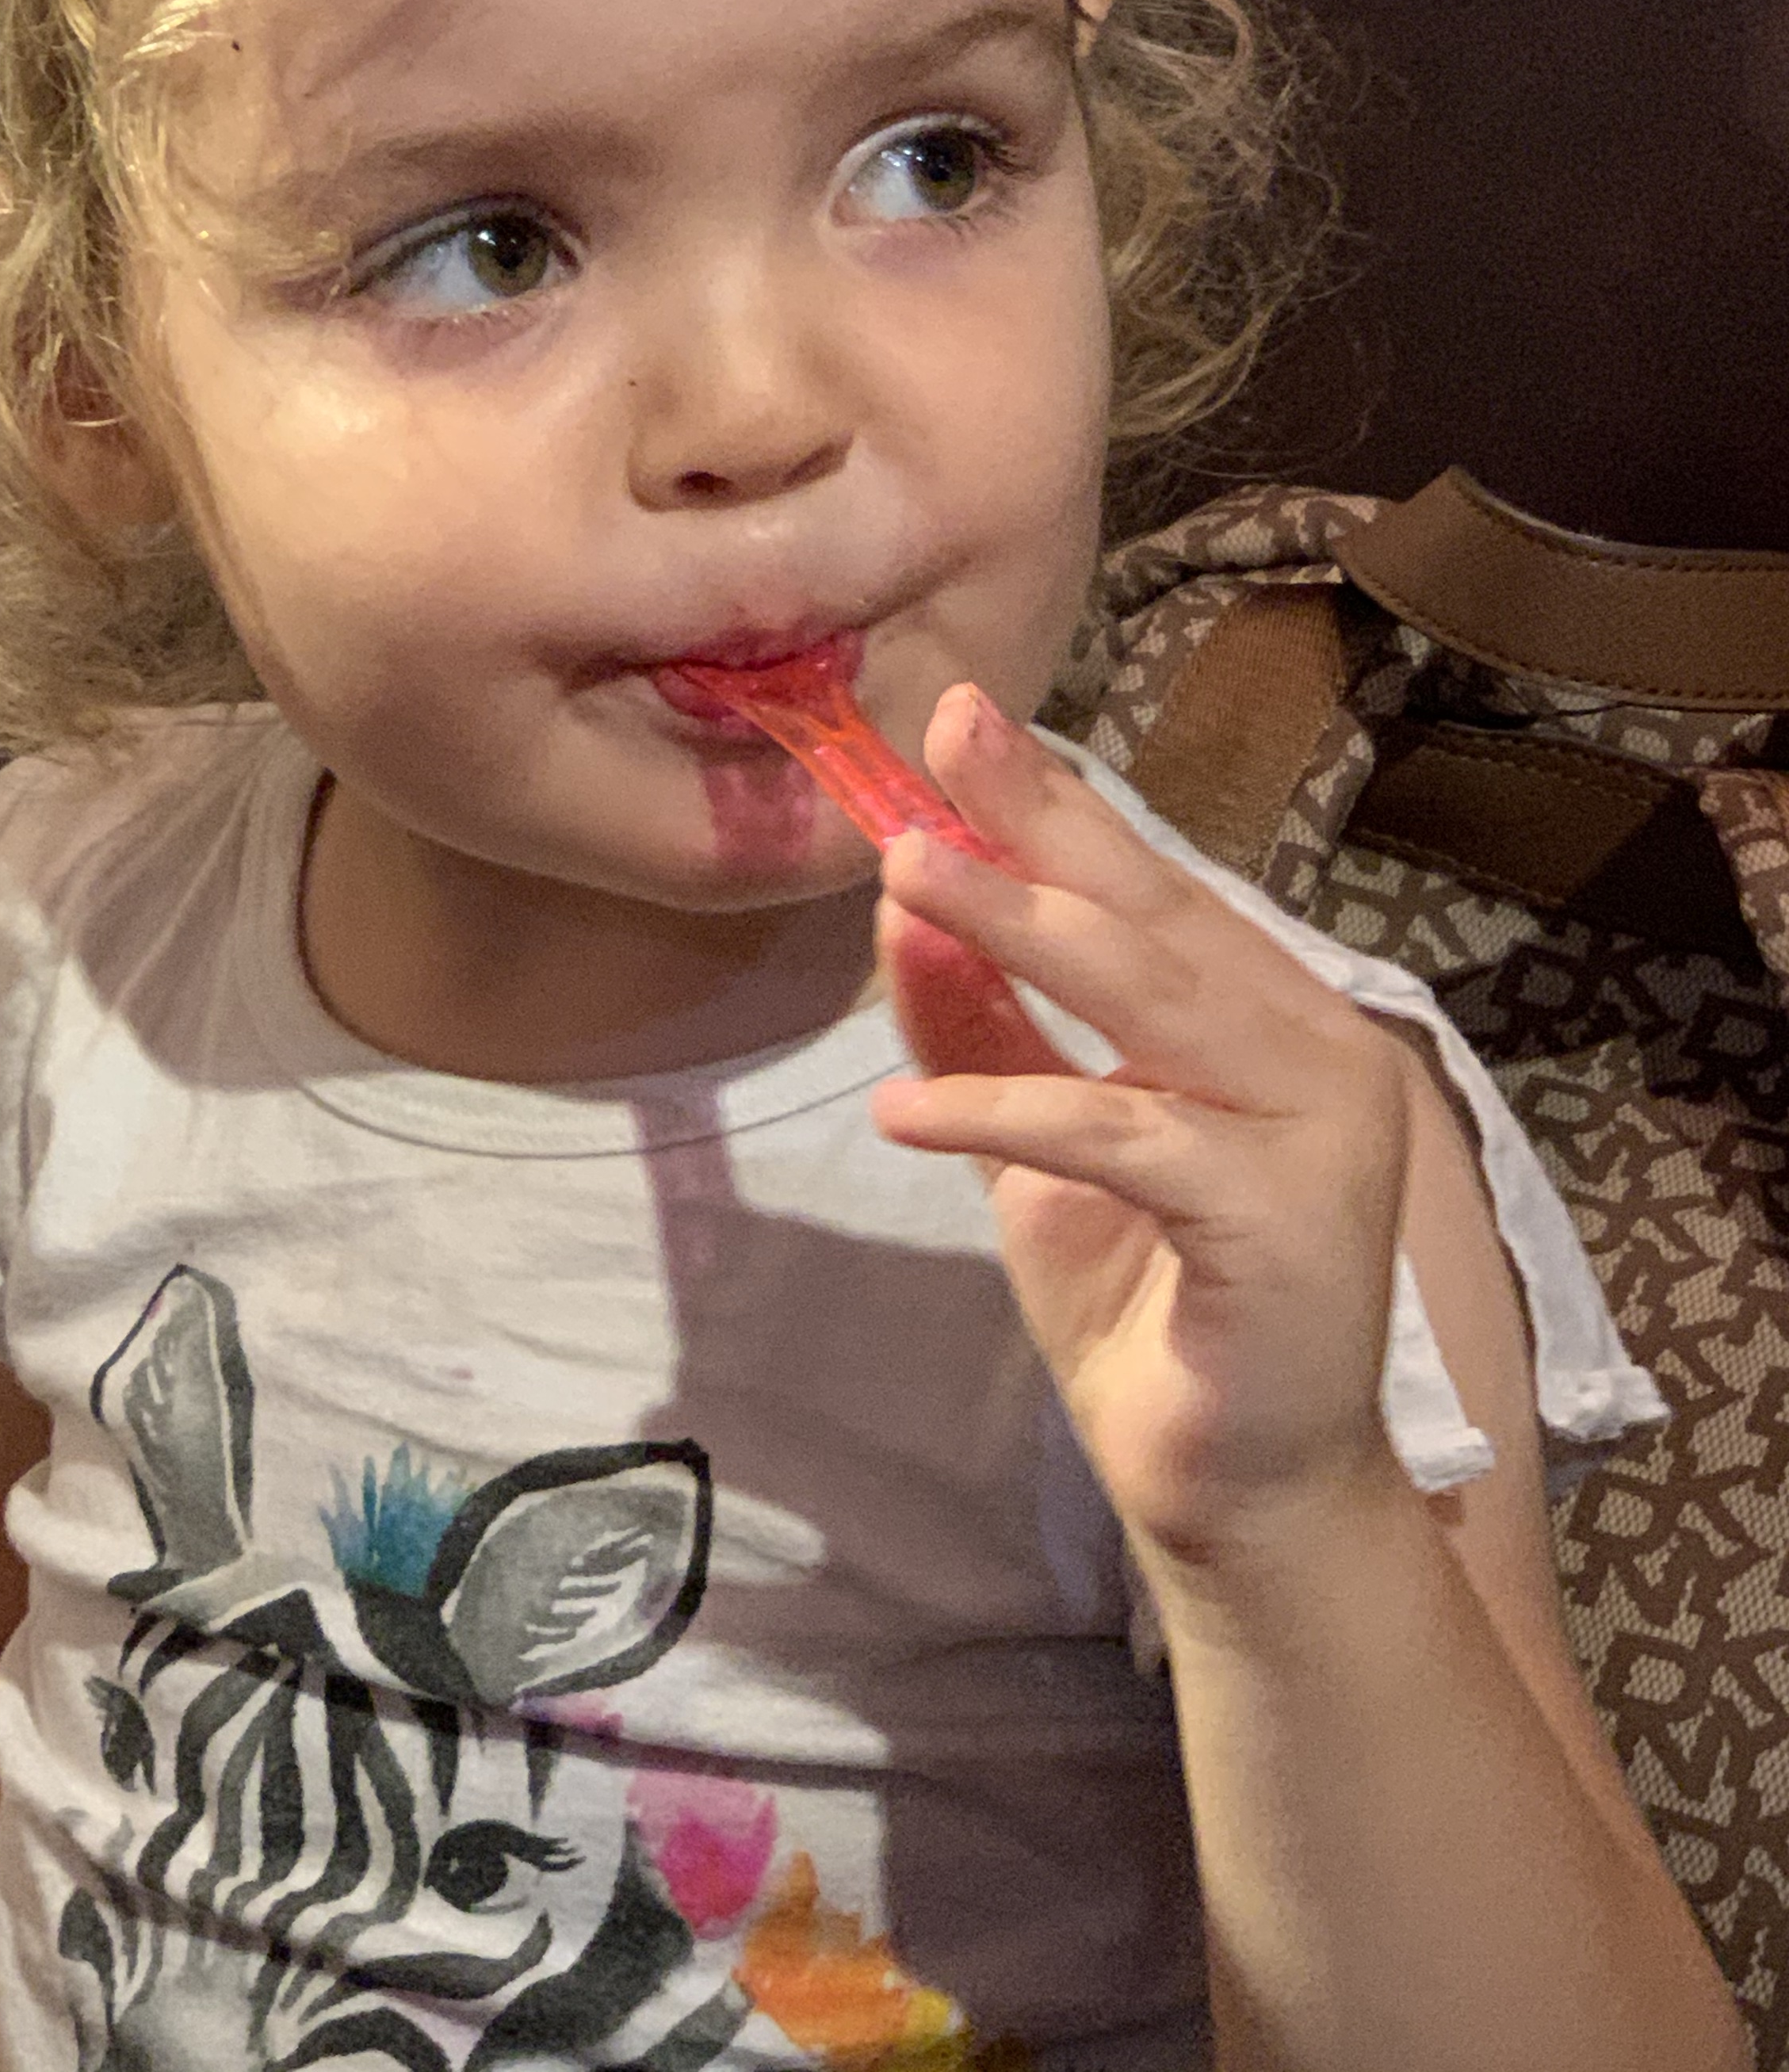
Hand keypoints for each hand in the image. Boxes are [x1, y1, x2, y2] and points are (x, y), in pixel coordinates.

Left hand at [870, 687, 1413, 1569]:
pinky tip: (903, 1113)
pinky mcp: (1284, 1220)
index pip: (1148, 887)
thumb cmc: (1152, 1314)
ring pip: (1150, 999)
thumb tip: (901, 909)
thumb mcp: (1036, 1155)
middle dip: (1037, 826)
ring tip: (906, 876)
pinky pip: (1128, 1137)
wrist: (1244, 1497)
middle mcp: (1315, 1050)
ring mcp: (1316, 1130)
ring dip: (1019, 929)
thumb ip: (983, 1031)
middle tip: (939, 746)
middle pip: (1153, 916)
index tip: (961, 719)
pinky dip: (1012, 1113)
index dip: (1055, 803)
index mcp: (1264, 1020)